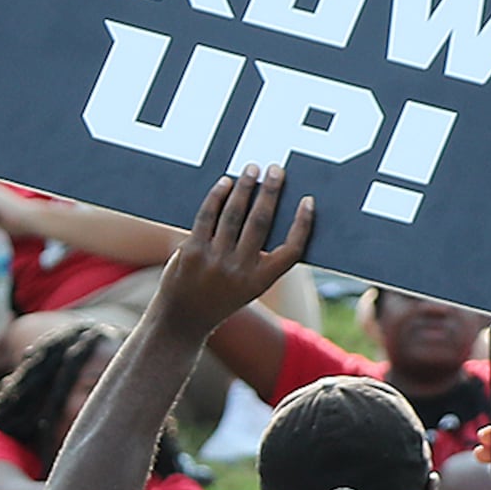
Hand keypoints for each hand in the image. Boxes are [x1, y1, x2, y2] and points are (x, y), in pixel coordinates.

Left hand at [154, 166, 316, 338]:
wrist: (182, 320)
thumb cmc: (220, 297)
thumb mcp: (247, 286)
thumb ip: (259, 258)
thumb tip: (267, 209)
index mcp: (261, 281)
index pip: (291, 250)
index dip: (303, 224)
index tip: (308, 200)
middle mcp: (240, 271)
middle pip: (261, 222)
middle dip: (271, 191)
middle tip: (276, 169)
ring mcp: (214, 261)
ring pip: (234, 214)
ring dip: (245, 187)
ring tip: (252, 169)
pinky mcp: (193, 252)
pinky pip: (208, 216)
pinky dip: (218, 196)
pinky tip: (226, 183)